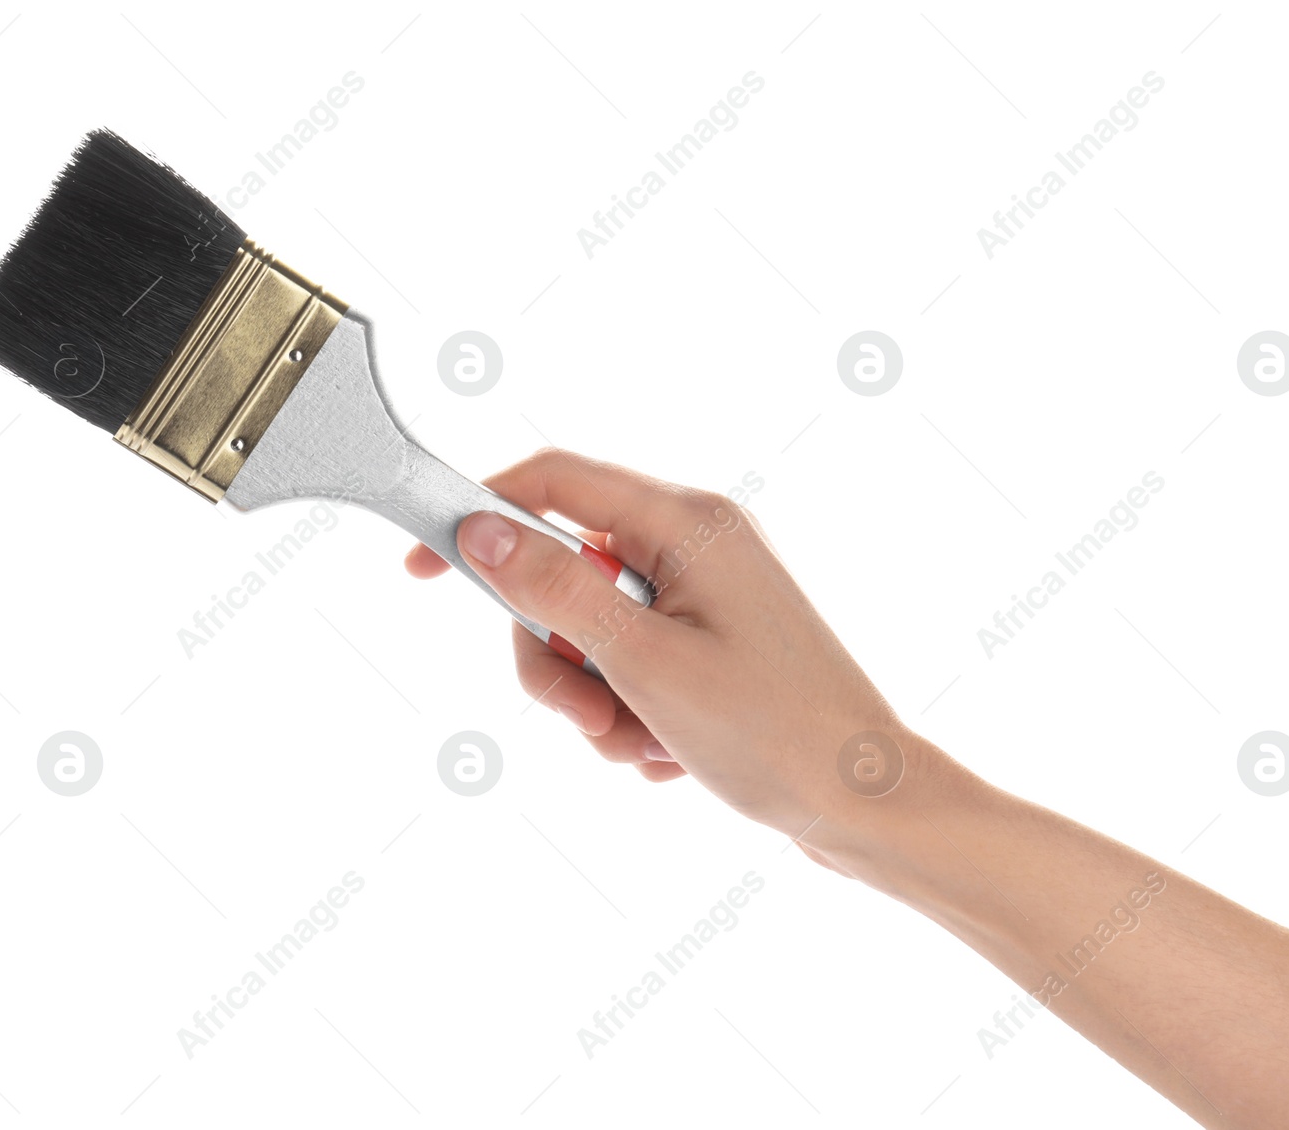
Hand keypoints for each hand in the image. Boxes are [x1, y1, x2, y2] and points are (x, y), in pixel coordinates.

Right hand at [404, 448, 921, 840]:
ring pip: (590, 631)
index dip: (478, 516)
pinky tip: (671, 753)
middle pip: (563, 571)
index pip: (553, 481)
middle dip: (557, 655)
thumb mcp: (646, 662)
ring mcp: (705, 596)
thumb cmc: (778, 734)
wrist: (867, 806)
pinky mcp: (709, 645)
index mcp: (689, 523)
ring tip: (644, 743)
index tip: (422, 569)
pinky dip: (630, 715)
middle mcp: (697, 545)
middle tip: (588, 713)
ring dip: (595, 698)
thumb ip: (555, 590)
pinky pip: (628, 666)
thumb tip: (480, 530)